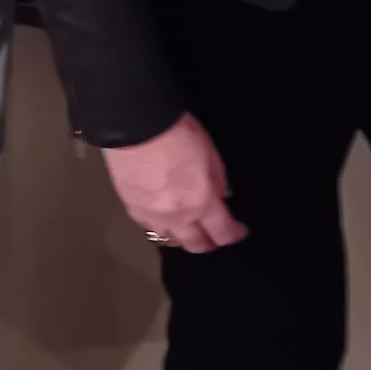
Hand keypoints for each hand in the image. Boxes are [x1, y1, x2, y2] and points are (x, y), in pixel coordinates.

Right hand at [102, 114, 246, 254]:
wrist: (136, 125)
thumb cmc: (175, 131)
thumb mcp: (209, 151)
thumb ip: (217, 179)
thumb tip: (219, 196)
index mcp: (200, 201)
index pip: (222, 231)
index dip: (234, 234)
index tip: (238, 231)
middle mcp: (177, 216)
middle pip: (196, 244)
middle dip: (209, 244)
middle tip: (214, 238)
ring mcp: (152, 215)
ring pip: (170, 241)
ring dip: (183, 238)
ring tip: (188, 232)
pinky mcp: (132, 208)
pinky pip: (149, 227)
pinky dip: (159, 226)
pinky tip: (162, 219)